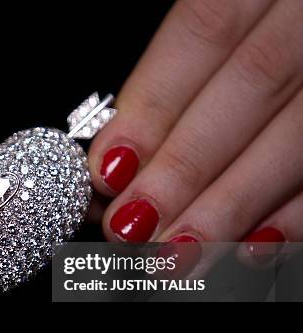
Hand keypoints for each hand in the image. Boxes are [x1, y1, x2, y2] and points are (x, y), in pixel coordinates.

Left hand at [89, 0, 302, 265]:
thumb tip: (115, 158)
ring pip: (302, 130)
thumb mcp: (222, 19)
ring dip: (234, 200)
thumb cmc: (251, 26)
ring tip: (177, 251)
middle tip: (132, 227)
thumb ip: (174, 79)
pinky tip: (252, 245)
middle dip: (185, 165)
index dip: (154, 104)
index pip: (205, 31)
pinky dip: (298, 211)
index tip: (109, 169)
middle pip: (253, 84)